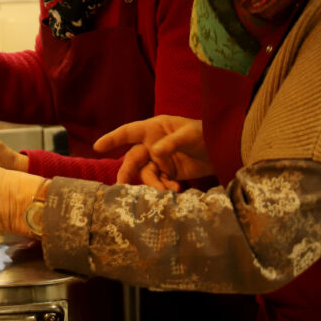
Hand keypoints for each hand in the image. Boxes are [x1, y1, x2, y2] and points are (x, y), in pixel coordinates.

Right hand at [93, 115, 211, 186]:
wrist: (223, 150)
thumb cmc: (206, 134)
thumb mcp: (190, 135)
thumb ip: (171, 143)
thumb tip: (155, 152)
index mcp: (154, 129)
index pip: (129, 132)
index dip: (113, 139)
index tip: (97, 147)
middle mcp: (153, 144)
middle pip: (134, 158)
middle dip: (127, 171)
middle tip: (121, 184)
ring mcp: (160, 159)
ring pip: (146, 174)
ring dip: (153, 184)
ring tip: (167, 191)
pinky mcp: (169, 173)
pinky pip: (159, 182)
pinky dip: (164, 188)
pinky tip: (176, 190)